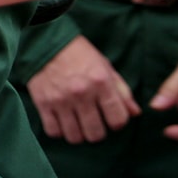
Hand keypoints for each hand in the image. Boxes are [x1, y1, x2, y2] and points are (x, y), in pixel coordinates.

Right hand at [25, 35, 139, 143]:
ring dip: (78, 134)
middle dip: (98, 132)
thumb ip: (122, 91)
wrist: (46, 41)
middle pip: (96, 134)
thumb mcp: (105, 66)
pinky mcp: (42, 102)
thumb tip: (135, 113)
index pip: (118, 120)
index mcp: (101, 82)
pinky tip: (61, 122)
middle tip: (93, 123)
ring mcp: (60, 99)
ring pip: (75, 137)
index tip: (111, 118)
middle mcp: (81, 93)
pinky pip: (53, 131)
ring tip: (77, 124)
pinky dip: (58, 131)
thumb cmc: (79, 54)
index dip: (117, 123)